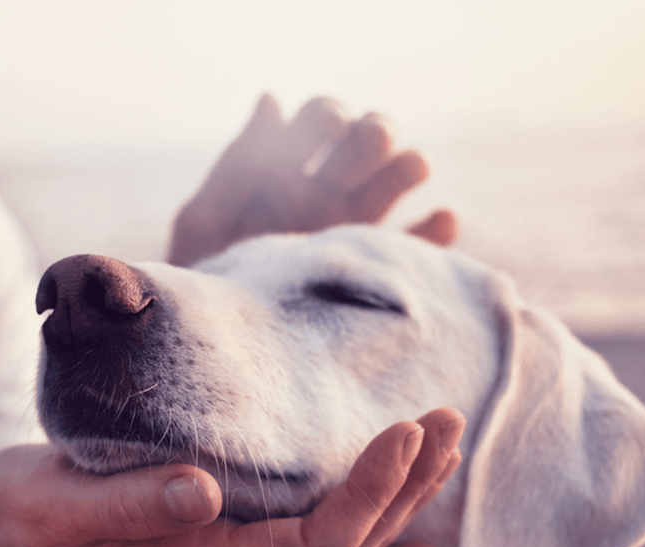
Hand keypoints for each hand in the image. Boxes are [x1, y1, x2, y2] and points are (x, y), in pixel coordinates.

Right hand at [0, 408, 463, 546]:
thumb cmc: (27, 517)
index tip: (403, 432)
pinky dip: (372, 540)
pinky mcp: (228, 539)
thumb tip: (203, 490)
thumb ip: (128, 504)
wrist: (7, 537)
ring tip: (442, 449)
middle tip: (446, 421)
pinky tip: (414, 536)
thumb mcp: (58, 506)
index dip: (366, 496)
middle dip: (403, 489)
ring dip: (398, 502)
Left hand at [168, 94, 457, 267]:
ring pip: (396, 182)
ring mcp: (354, 232)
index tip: (329, 125)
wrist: (223, 350)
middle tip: (373, 140)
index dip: (328, 115)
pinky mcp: (377, 273)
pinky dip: (436, 231)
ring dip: (408, 166)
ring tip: (412, 167)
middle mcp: (326, 195)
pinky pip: (419, 248)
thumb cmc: (203, 284)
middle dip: (374, 132)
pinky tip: (441, 219)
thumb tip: (272, 99)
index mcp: (285, 174)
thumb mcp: (205, 222)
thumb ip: (237, 166)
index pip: (319, 122)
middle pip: (366, 144)